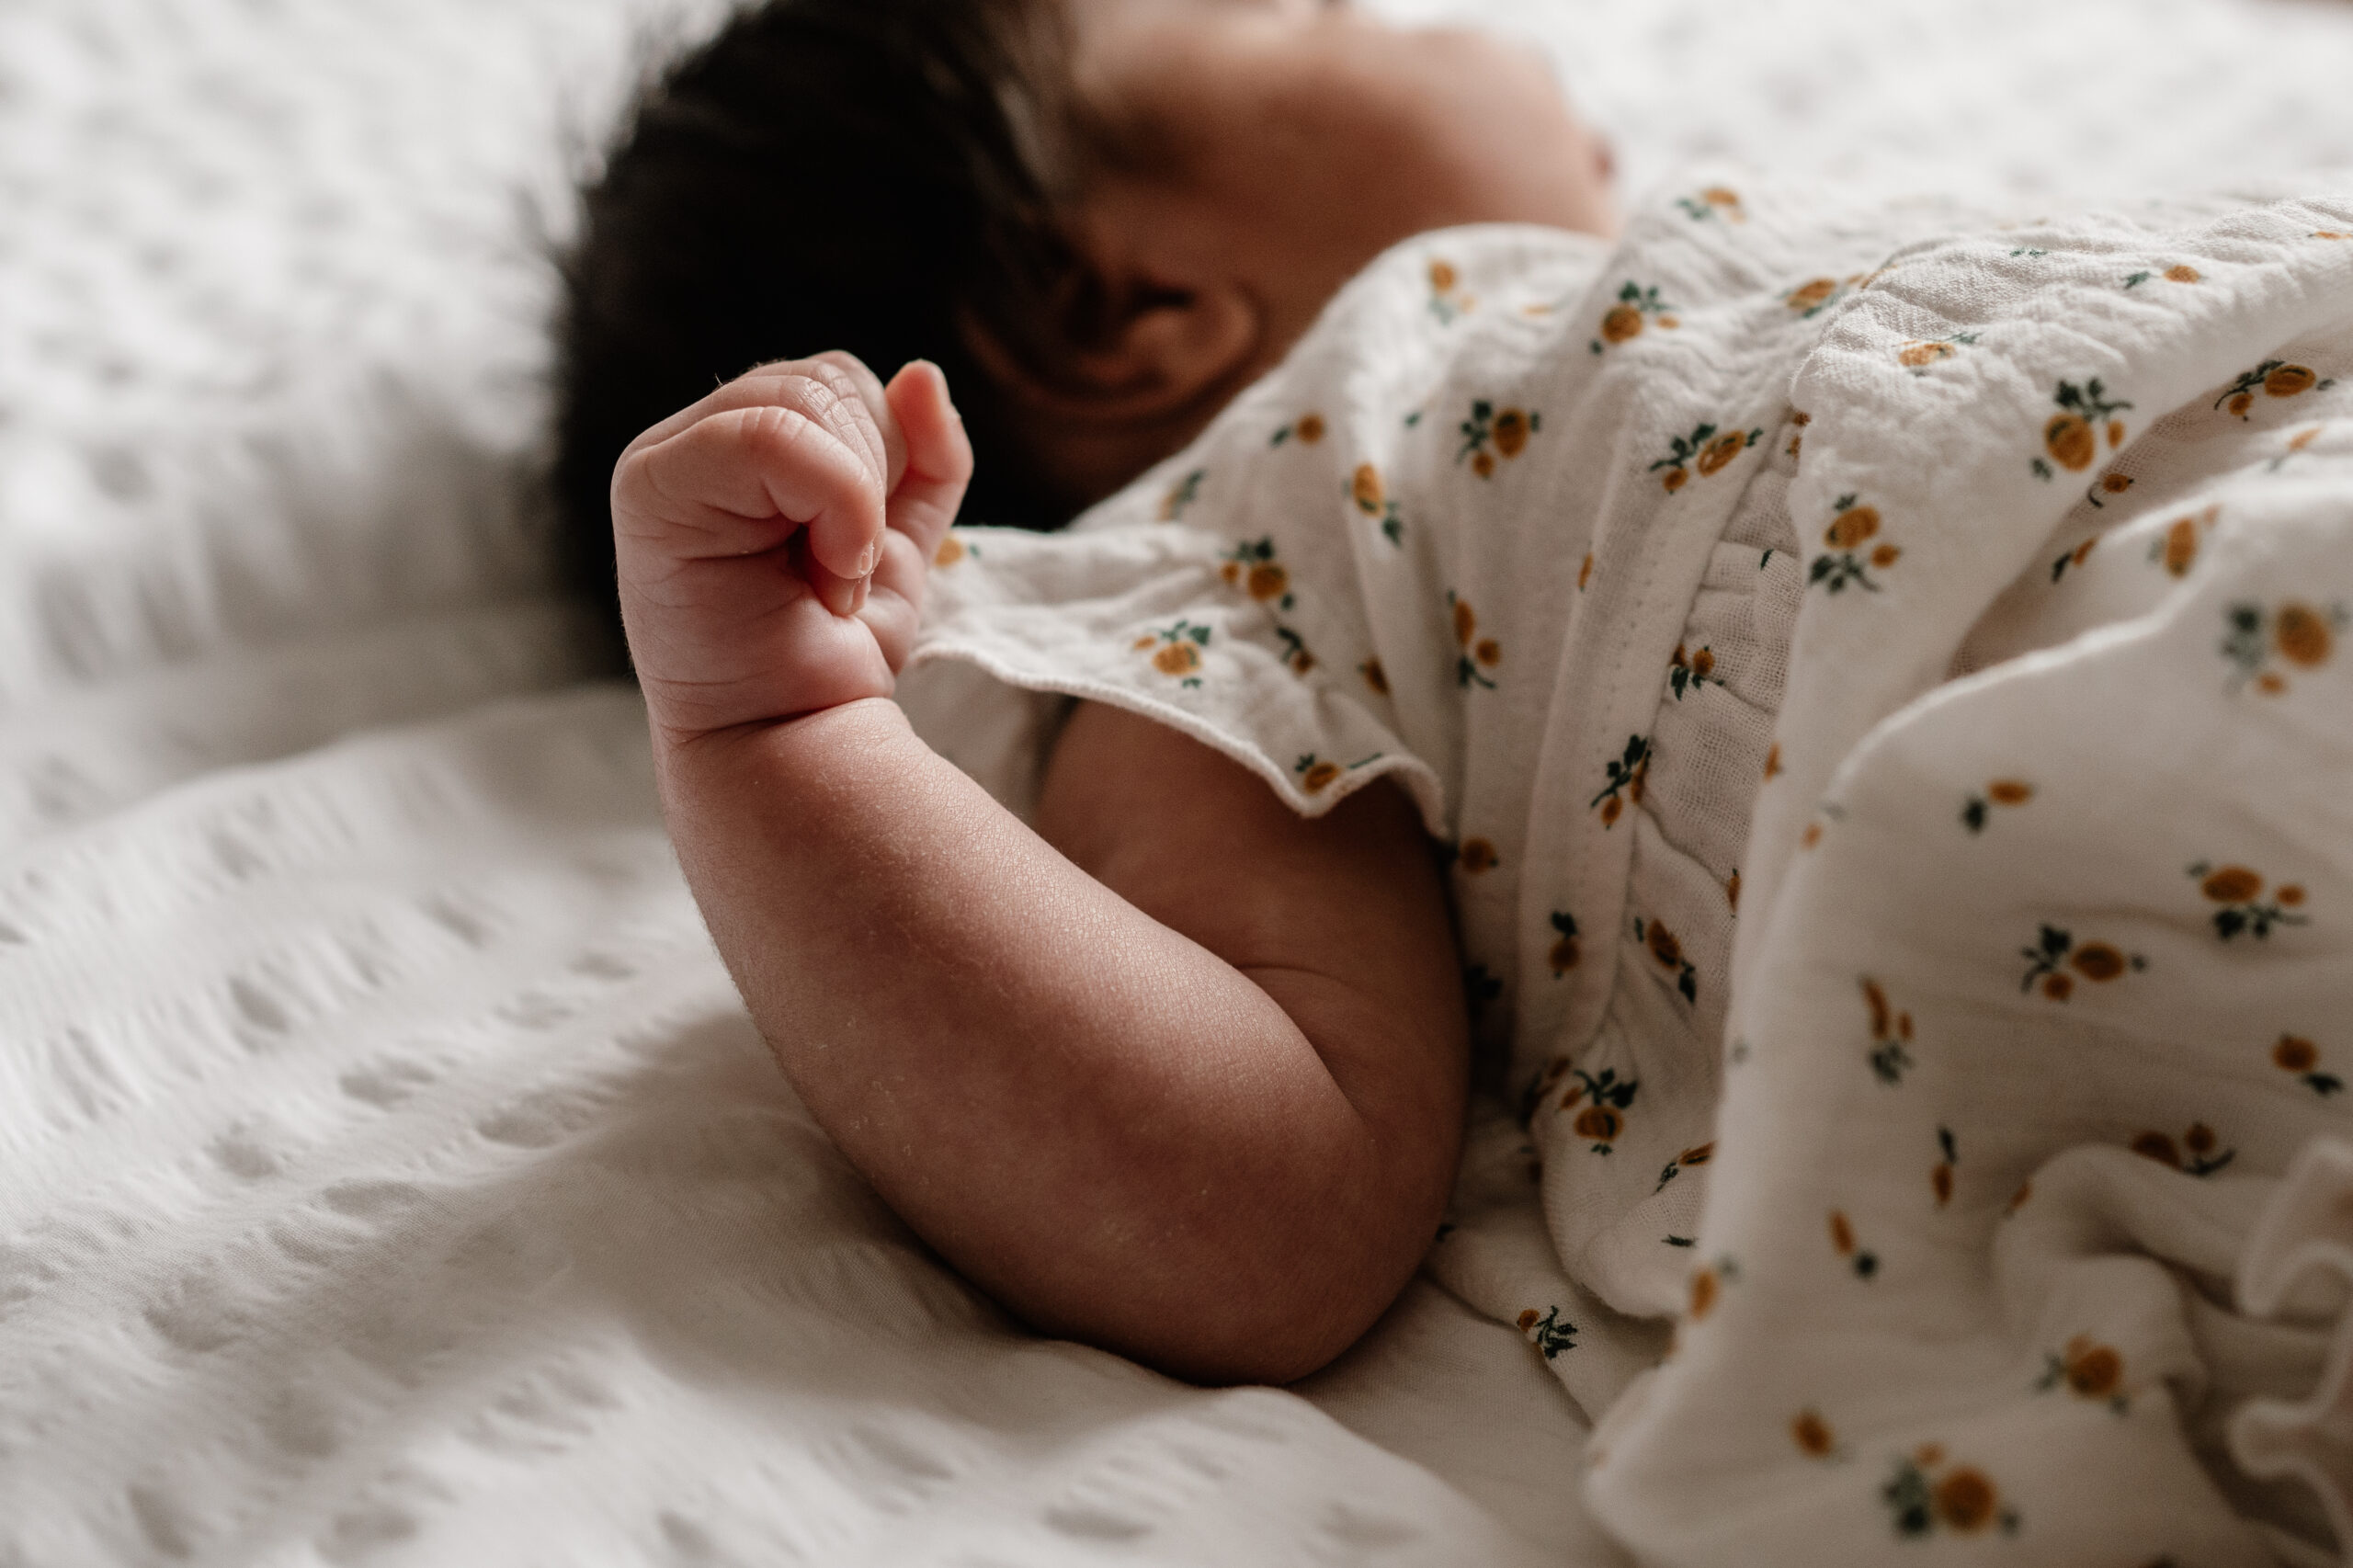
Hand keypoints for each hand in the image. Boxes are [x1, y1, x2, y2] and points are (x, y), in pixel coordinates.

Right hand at [610, 353, 971, 743]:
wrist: (790, 743)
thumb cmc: (829, 655)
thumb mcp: (898, 541)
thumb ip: (921, 456)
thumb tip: (924, 372)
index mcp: (751, 439)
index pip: (839, 381)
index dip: (885, 459)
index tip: (863, 557)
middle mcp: (699, 437)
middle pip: (827, 380)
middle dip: (871, 485)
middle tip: (844, 577)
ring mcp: (666, 456)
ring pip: (804, 400)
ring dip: (852, 505)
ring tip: (825, 582)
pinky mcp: (649, 486)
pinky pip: (773, 434)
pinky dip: (834, 503)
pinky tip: (821, 577)